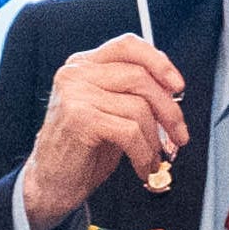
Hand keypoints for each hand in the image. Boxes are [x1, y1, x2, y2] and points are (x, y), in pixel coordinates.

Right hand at [20, 36, 192, 228]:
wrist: (49, 184)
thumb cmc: (81, 150)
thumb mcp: (109, 112)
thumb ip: (132, 93)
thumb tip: (171, 90)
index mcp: (84, 65)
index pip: (128, 45)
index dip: (159, 63)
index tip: (178, 87)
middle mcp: (76, 74)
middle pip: (140, 77)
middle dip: (169, 110)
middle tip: (179, 135)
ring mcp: (75, 94)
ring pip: (138, 107)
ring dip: (155, 140)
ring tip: (154, 158)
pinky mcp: (79, 118)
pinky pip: (129, 132)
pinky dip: (144, 154)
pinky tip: (142, 166)